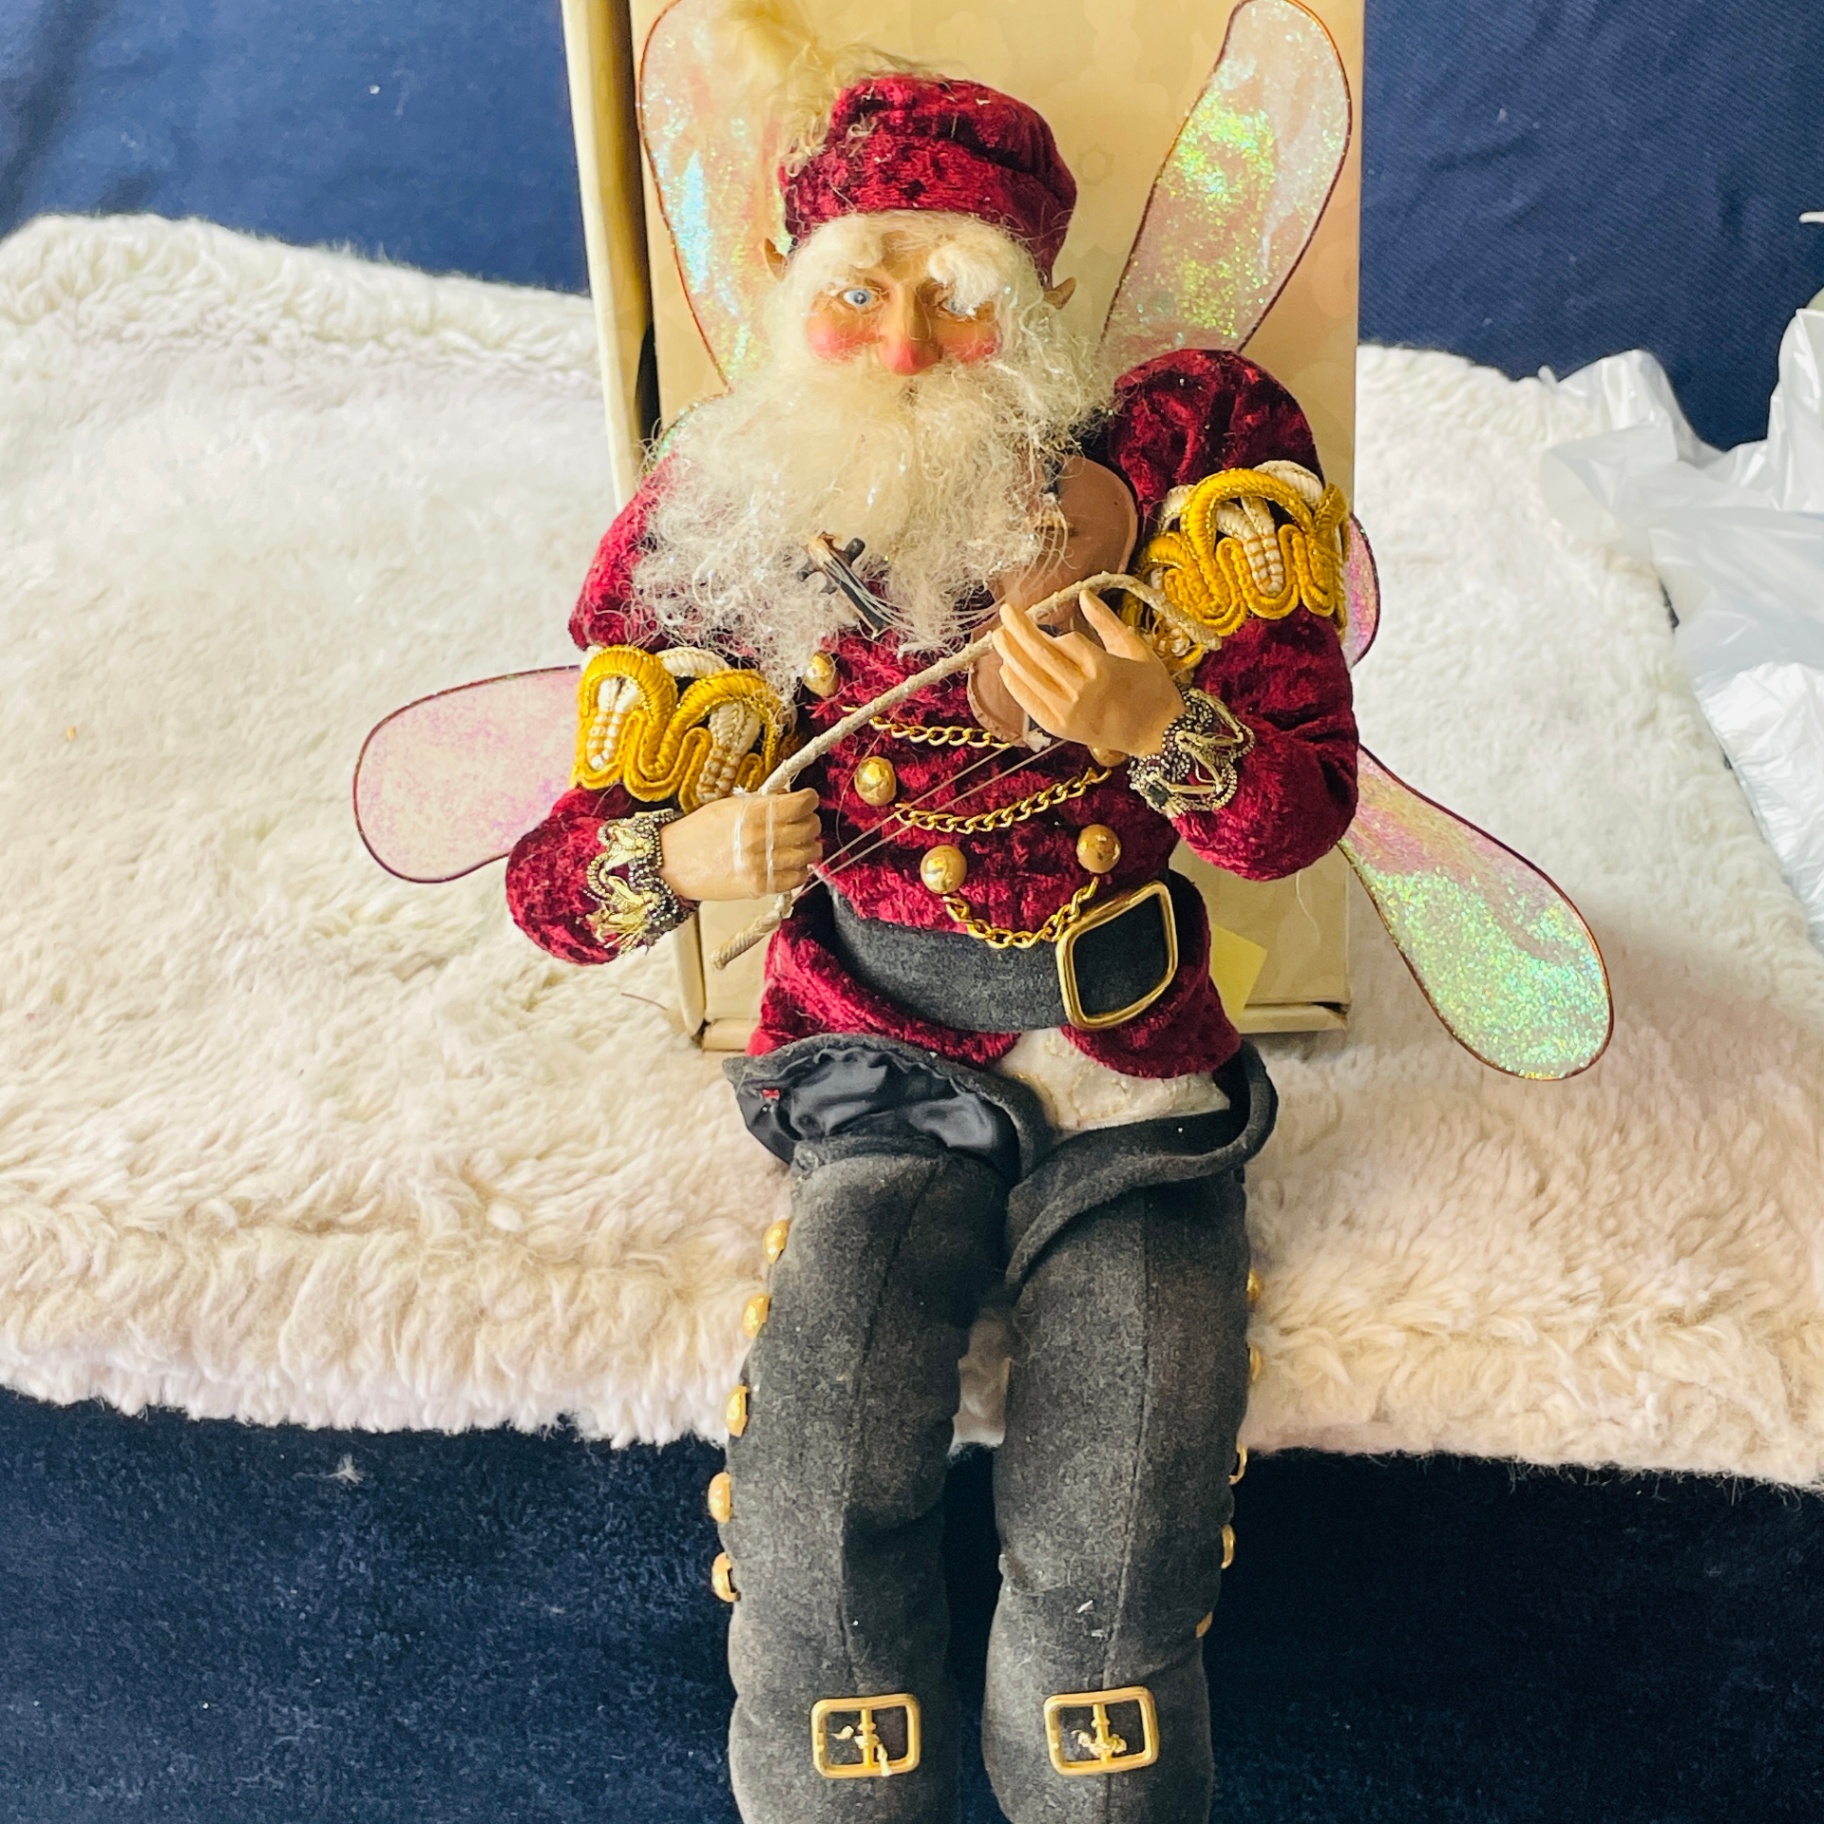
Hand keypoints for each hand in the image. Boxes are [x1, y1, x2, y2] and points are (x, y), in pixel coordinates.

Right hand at [658, 789, 821, 900]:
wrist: (673, 863)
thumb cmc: (697, 833)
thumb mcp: (729, 806)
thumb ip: (762, 802)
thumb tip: (789, 797)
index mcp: (755, 812)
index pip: (802, 803)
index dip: (809, 801)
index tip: (806, 802)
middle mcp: (762, 837)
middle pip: (810, 828)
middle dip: (809, 824)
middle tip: (802, 824)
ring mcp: (763, 863)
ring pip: (809, 854)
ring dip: (807, 848)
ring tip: (796, 846)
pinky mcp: (761, 886)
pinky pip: (797, 878)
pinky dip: (798, 871)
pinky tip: (788, 865)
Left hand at [990, 591, 1181, 757]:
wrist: (1159, 734)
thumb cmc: (1152, 690)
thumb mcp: (1137, 649)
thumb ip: (1107, 622)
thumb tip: (1083, 596)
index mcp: (1105, 667)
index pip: (1066, 641)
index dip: (1052, 631)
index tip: (1043, 622)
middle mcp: (1083, 689)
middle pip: (1041, 654)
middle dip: (1019, 630)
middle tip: (1006, 612)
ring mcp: (1069, 711)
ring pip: (1030, 676)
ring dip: (1010, 654)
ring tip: (999, 636)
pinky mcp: (1060, 728)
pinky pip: (1029, 702)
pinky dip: (1016, 684)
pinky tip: (1007, 668)